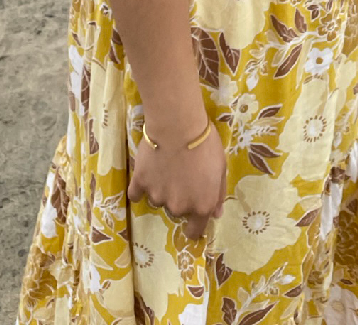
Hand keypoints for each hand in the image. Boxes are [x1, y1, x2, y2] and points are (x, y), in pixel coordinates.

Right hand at [127, 114, 226, 240]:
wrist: (178, 128)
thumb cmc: (205, 146)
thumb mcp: (221, 169)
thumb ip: (217, 194)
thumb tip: (215, 213)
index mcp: (201, 206)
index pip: (195, 230)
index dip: (193, 227)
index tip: (191, 221)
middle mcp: (178, 206)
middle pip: (176, 210)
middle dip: (179, 197)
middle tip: (181, 175)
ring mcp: (157, 196)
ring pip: (158, 199)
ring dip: (161, 188)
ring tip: (166, 166)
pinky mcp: (140, 183)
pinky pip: (136, 193)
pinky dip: (140, 188)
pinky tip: (146, 175)